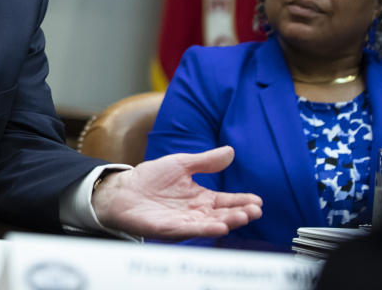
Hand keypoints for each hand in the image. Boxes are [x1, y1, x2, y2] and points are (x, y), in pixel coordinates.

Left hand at [91, 146, 262, 238]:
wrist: (122, 189)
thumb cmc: (150, 177)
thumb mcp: (181, 164)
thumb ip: (206, 161)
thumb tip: (230, 150)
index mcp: (200, 197)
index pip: (226, 201)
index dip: (242, 201)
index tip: (258, 200)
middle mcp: (196, 212)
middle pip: (223, 214)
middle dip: (240, 213)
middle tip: (255, 210)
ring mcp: (184, 222)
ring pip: (210, 224)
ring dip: (228, 221)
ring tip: (243, 217)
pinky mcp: (170, 229)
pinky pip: (190, 230)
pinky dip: (206, 229)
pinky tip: (219, 226)